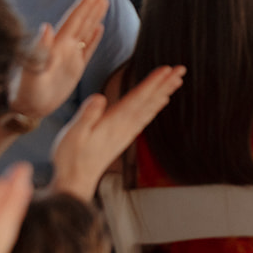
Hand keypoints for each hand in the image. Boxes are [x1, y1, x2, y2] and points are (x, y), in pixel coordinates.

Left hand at [8, 0, 108, 121]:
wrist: (26, 110)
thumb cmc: (25, 94)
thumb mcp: (30, 74)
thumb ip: (38, 51)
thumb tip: (46, 26)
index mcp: (56, 46)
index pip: (74, 20)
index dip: (84, 5)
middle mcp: (63, 48)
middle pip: (82, 21)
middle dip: (93, 4)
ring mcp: (69, 57)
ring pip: (85, 31)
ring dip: (95, 15)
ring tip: (104, 2)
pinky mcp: (74, 69)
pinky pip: (87, 48)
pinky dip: (94, 37)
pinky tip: (99, 28)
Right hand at [51, 65, 184, 199]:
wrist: (75, 183)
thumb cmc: (70, 159)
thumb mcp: (72, 135)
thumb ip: (86, 115)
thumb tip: (99, 97)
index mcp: (113, 122)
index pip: (137, 97)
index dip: (152, 83)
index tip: (166, 69)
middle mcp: (124, 126)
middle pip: (149, 101)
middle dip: (165, 84)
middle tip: (181, 70)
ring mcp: (126, 132)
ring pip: (149, 108)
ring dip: (163, 92)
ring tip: (177, 81)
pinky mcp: (123, 138)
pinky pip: (144, 118)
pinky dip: (154, 107)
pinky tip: (160, 102)